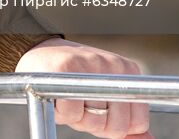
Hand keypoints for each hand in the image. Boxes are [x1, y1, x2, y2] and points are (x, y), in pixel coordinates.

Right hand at [14, 38, 151, 137]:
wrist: (40, 52)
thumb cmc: (74, 81)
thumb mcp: (105, 98)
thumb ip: (126, 120)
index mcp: (128, 72)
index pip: (138, 122)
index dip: (115, 127)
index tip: (100, 113)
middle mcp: (114, 65)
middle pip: (117, 126)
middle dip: (96, 125)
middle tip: (82, 107)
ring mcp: (91, 63)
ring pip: (94, 120)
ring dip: (77, 119)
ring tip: (69, 100)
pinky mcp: (66, 66)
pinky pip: (71, 113)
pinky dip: (61, 114)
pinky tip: (58, 98)